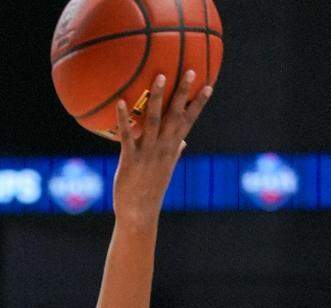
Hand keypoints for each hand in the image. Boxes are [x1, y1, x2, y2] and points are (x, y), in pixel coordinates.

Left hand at [112, 71, 211, 225]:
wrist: (139, 215)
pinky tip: (120, 102)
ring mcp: (147, 153)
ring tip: (160, 76)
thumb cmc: (150, 192)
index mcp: (172, 149)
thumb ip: (174, 153)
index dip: (199, 104)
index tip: (209, 84)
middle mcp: (162, 148)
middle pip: (175, 116)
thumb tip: (183, 143)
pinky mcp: (130, 160)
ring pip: (154, 121)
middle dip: (183, 93)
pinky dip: (124, 119)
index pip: (189, 122)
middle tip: (191, 70)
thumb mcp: (166, 170)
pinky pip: (127, 136)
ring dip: (158, 98)